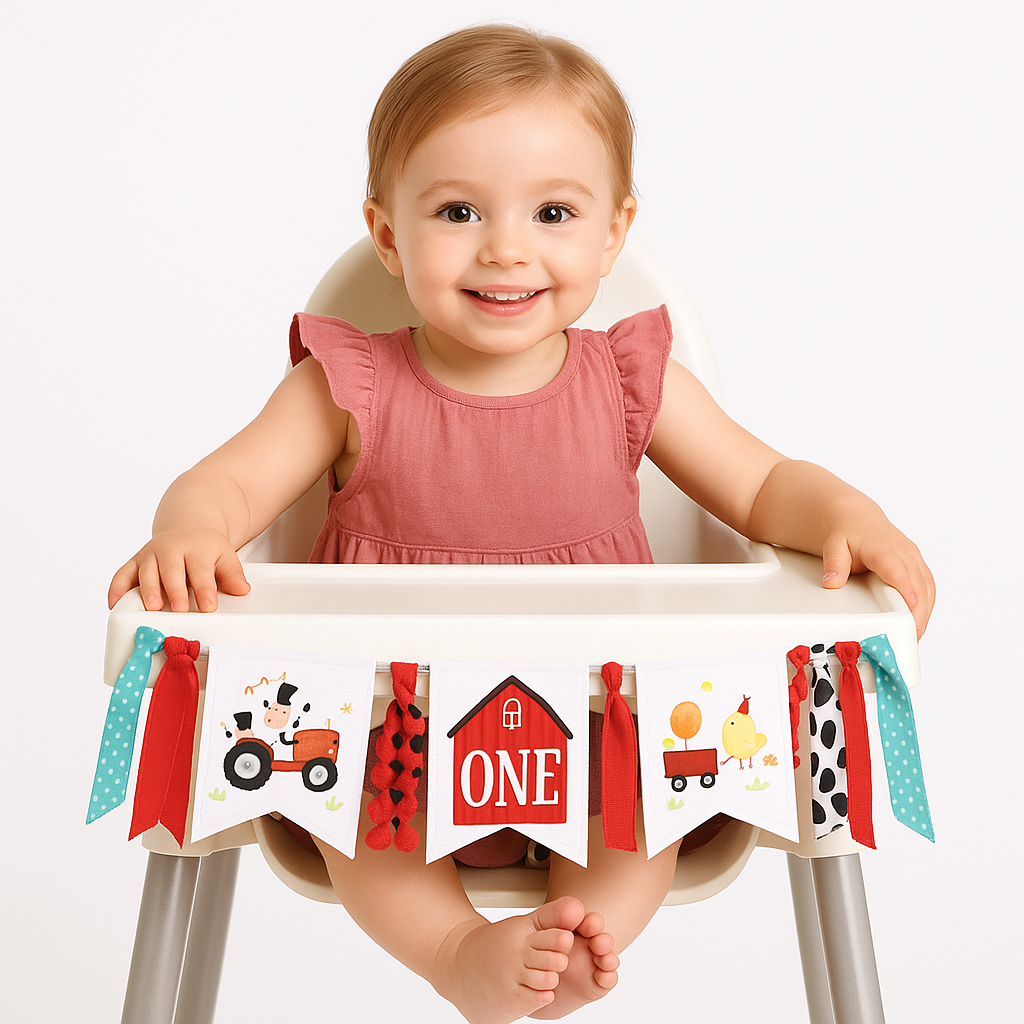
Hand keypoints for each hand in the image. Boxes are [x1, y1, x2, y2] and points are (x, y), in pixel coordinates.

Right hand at [108, 527, 250, 612]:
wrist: (188, 525)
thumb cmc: (207, 547)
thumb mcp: (225, 556)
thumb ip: (232, 574)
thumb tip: (242, 589)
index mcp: (196, 549)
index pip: (201, 570)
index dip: (205, 589)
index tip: (209, 606)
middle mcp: (171, 550)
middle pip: (172, 570)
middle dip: (175, 590)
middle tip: (180, 608)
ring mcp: (151, 555)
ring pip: (146, 571)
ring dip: (148, 589)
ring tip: (152, 607)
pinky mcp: (135, 562)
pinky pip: (122, 574)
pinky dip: (116, 588)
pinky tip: (114, 604)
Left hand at [821, 513, 934, 638]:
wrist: (857, 519)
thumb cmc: (847, 532)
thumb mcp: (833, 545)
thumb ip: (834, 563)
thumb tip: (831, 582)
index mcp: (884, 549)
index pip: (898, 570)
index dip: (907, 587)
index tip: (912, 604)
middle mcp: (904, 553)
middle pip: (918, 584)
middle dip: (919, 610)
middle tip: (912, 635)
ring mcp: (914, 559)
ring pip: (927, 587)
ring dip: (925, 611)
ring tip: (916, 635)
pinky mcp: (918, 566)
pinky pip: (928, 586)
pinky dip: (927, 605)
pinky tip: (919, 621)